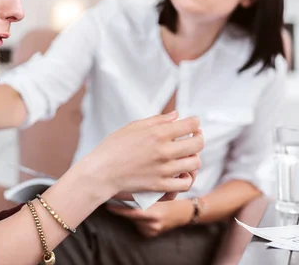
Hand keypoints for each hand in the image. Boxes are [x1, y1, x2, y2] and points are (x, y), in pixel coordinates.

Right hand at [78, 111, 202, 196]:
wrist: (101, 172)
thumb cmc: (113, 147)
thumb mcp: (133, 127)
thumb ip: (157, 120)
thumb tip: (176, 115)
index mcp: (158, 133)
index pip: (190, 125)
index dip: (195, 122)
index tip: (194, 123)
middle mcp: (164, 151)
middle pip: (197, 143)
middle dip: (199, 138)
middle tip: (195, 137)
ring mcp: (164, 169)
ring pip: (195, 163)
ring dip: (194, 157)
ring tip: (187, 156)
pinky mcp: (161, 185)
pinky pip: (185, 183)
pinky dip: (187, 178)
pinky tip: (181, 173)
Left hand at [106, 199, 193, 237]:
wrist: (182, 214)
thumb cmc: (168, 200)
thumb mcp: (157, 196)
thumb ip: (142, 195)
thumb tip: (123, 189)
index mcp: (154, 214)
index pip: (132, 213)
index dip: (118, 210)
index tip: (108, 205)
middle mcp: (152, 224)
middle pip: (130, 217)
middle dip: (121, 210)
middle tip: (111, 202)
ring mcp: (151, 231)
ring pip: (133, 221)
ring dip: (129, 214)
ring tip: (135, 206)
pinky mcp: (150, 235)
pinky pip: (137, 226)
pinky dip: (136, 220)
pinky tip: (142, 214)